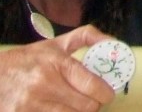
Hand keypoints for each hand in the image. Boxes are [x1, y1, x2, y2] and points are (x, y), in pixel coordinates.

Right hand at [0, 25, 115, 110]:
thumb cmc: (27, 60)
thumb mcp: (56, 44)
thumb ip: (87, 37)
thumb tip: (114, 43)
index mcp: (57, 64)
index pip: (92, 85)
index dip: (106, 93)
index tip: (107, 94)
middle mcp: (46, 85)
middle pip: (86, 107)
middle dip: (94, 105)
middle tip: (92, 101)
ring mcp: (32, 105)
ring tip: (76, 105)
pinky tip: (60, 110)